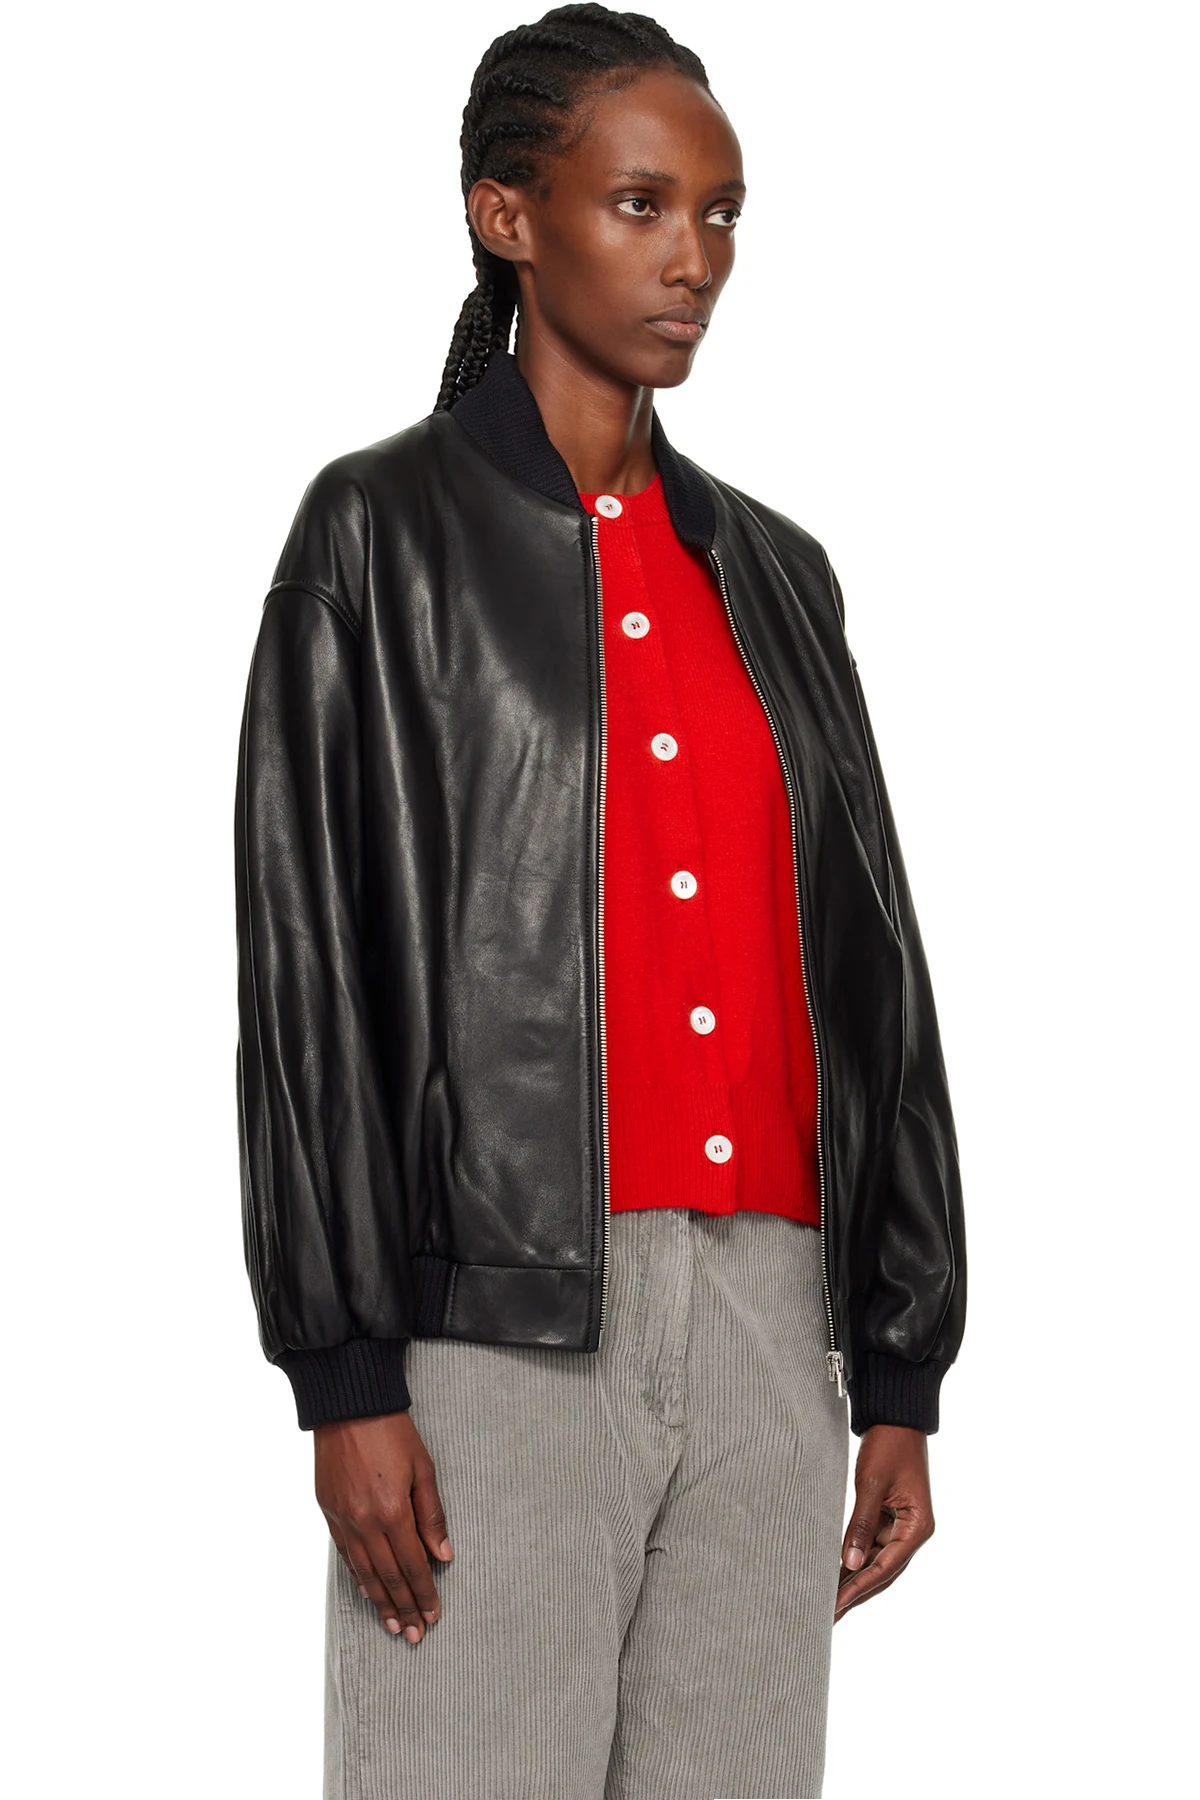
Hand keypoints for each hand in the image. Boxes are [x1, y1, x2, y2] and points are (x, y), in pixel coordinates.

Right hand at [315, 1411, 452, 1641]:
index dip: (425, 1593)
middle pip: (389, 1576)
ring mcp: (344, 1520)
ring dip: (381, 1602)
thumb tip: (443, 1555)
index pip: (413, 1565)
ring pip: (365, 1572)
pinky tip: (368, 1593)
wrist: (348, 1406)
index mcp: (393, 1512)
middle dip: (405, 1607)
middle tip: (417, 1634)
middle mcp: (365, 1523)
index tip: (434, 1614)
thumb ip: (432, 1516)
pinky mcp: (329, 1512)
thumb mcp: (423, 1468)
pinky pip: (345, 1555)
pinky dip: (358, 1577)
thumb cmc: (391, 1432)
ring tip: (395, 1627)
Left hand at [834, 1424, 933, 1620]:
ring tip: (827, 1599)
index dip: (858, 1588)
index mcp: (918, 1527)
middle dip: (855, 1592)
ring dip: (853, 1578)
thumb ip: (861, 1525)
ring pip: (876, 1561)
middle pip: (882, 1572)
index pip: (885, 1567)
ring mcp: (902, 1525)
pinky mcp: (889, 1517)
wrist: (895, 1417)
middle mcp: (913, 1531)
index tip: (836, 1605)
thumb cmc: (888, 1446)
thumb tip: (849, 1564)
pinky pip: (871, 1544)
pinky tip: (834, 1570)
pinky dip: (853, 1557)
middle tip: (829, 1615)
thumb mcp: (872, 1485)